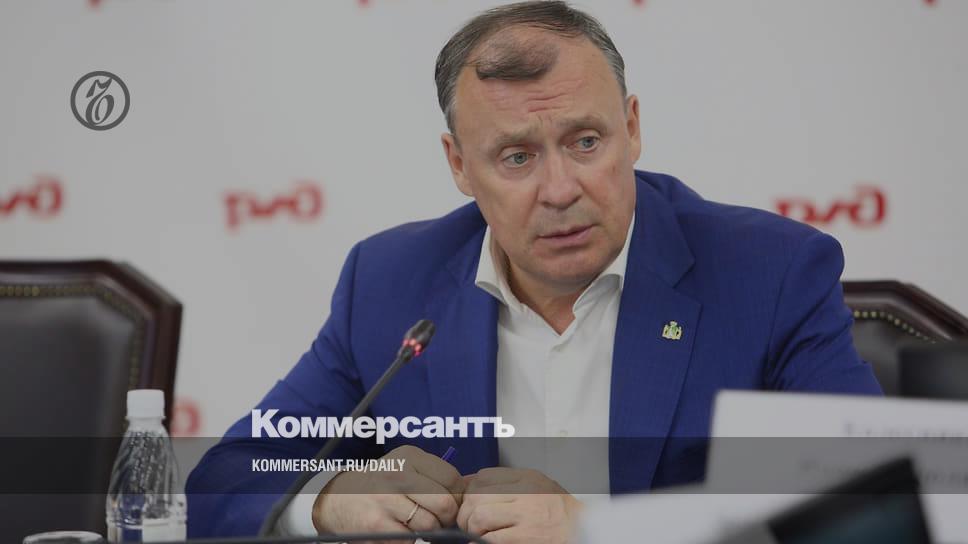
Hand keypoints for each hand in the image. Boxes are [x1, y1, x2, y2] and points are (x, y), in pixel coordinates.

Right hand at [312, 445, 462, 542]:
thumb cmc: (381, 485)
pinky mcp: (378, 526)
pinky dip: (409, 540)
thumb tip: (474, 490)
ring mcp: (386, 500)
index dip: (458, 497)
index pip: (453, 479)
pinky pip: (411, 540)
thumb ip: (436, 477)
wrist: (337, 500)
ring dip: (428, 531)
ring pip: (430, 525)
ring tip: (414, 524)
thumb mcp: (406, 468)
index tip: (450, 504)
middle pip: (445, 504)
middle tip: (437, 520)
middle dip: (446, 518)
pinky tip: (398, 530)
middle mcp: (397, 474)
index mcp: (409, 457)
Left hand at [457, 468, 583, 543]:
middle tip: (469, 526)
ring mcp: (527, 515)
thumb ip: (510, 485)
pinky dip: (480, 543)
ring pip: (479, 516)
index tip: (470, 506)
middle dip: (466, 514)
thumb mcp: (538, 488)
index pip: (483, 477)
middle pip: (476, 496)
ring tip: (478, 536)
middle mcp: (526, 492)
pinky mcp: (527, 537)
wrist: (586, 532)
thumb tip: (472, 485)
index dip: (469, 493)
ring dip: (472, 530)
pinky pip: (490, 539)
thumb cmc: (561, 515)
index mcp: (527, 478)